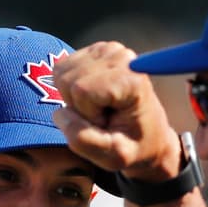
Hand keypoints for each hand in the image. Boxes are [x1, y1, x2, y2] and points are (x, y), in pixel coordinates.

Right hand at [52, 42, 182, 181]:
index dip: (87, 114)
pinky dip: (70, 89)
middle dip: (78, 106)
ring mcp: (106, 49)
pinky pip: (61, 70)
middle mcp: (120, 55)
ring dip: (74, 98)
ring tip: (99, 109)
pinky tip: (93, 98)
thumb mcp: (114, 157)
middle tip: (102, 117)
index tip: (108, 123)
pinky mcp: (94, 51)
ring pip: (61, 74)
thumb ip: (84, 140)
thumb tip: (60, 113)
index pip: (81, 90)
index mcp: (131, 77)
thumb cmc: (133, 147)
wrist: (147, 135)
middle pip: (67, 79)